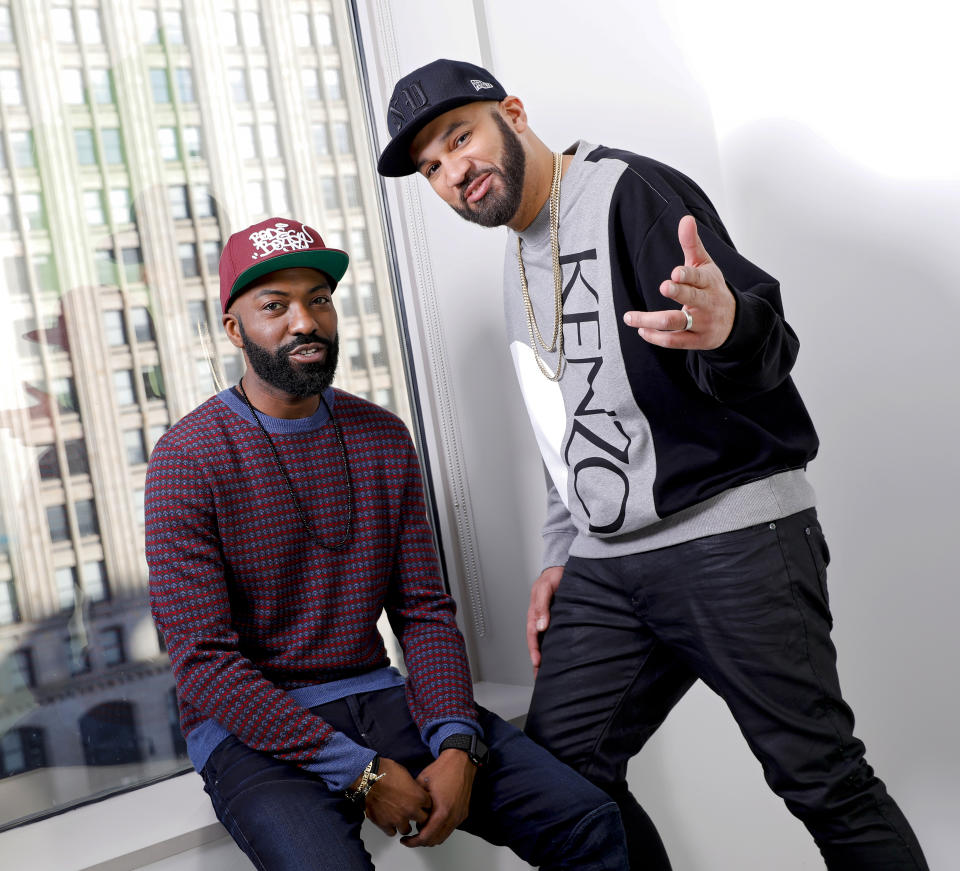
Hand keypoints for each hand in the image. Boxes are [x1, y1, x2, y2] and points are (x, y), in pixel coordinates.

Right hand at [360, 757, 431, 837]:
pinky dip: (391, 828)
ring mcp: (398, 819)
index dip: (424, 804)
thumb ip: (413, 787)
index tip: (421, 804)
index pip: (429, 806)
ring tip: (400, 817)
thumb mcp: (406, 774)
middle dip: (418, 816)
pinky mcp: (385, 824)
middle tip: (413, 812)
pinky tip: (389, 821)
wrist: (368, 778)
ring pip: (407, 830)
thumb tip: (414, 791)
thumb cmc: (385, 772)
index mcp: (418, 797)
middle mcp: (410, 810)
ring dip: (404, 824)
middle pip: (422, 820)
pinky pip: (392, 833)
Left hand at [400, 750, 476, 847]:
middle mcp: (453, 817)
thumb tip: (408, 813)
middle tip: (410, 837)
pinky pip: (450, 828)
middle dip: (421, 841)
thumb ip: (415, 803)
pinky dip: (439, 830)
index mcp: (442, 811)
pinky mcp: (463, 813)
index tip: (405, 840)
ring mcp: (459, 816)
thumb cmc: (443, 769)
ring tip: (420, 828)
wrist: (461, 761)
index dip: (413, 841)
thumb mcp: (421, 784)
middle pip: (435, 840)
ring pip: (443, 836)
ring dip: (431, 836)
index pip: (426, 837)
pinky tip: (432, 821)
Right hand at [526, 565, 563, 675]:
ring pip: (546, 641)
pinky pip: (556, 636)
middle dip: (537, 660)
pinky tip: (560, 657)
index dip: (534, 649)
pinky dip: (555, 648)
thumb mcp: (545, 588)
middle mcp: (541, 619)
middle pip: (537, 643)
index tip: (537, 662)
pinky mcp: (559, 619)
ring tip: (548, 673)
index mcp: (534, 613)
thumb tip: (540, 626)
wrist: (562, 569)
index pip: (532, 635)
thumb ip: (542, 606)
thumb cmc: (552, 577)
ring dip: (546, 656)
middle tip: (540, 677)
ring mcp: (549, 620)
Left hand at [623, 215, 735, 349]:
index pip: (698, 277)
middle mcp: (706, 303)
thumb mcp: (705, 264)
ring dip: (651, 321)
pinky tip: (641, 330)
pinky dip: (656, 337)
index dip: (688, 275)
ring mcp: (702, 323)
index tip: (675, 272)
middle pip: (691, 299)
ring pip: (676, 323)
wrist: (734, 321)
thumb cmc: (712, 288)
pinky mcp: (696, 341)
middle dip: (678, 293)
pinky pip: (674, 341)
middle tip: (663, 286)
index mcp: (709, 282)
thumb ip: (692, 244)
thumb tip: (685, 218)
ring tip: (629, 317)